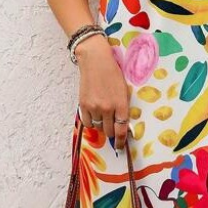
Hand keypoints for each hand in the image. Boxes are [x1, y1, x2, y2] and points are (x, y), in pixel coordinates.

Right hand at [76, 34, 130, 150]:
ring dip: (102, 126)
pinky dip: (91, 122)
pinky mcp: (83, 105)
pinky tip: (94, 116)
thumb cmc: (113, 73)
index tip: (120, 146)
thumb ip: (123, 108)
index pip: (121, 130)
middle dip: (112, 132)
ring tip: (103, 116)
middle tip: (112, 128)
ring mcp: (94, 107)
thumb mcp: (124, 90)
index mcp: (121, 104)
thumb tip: (122, 125)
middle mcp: (107, 108)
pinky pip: (87, 122)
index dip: (121, 141)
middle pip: (109, 131)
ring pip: (98, 127)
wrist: (96, 60)